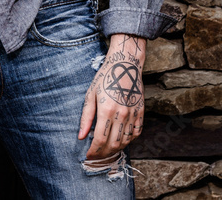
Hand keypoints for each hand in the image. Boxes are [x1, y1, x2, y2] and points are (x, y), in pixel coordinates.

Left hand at [78, 34, 145, 159]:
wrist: (125, 65)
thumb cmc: (105, 78)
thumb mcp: (90, 95)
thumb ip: (86, 118)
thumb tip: (80, 137)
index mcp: (106, 110)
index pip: (100, 140)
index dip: (93, 151)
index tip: (88, 155)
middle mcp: (121, 114)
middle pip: (113, 144)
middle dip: (103, 154)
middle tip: (96, 155)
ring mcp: (133, 114)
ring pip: (125, 141)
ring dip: (115, 149)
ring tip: (107, 150)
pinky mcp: (141, 112)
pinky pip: (137, 133)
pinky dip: (129, 141)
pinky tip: (121, 140)